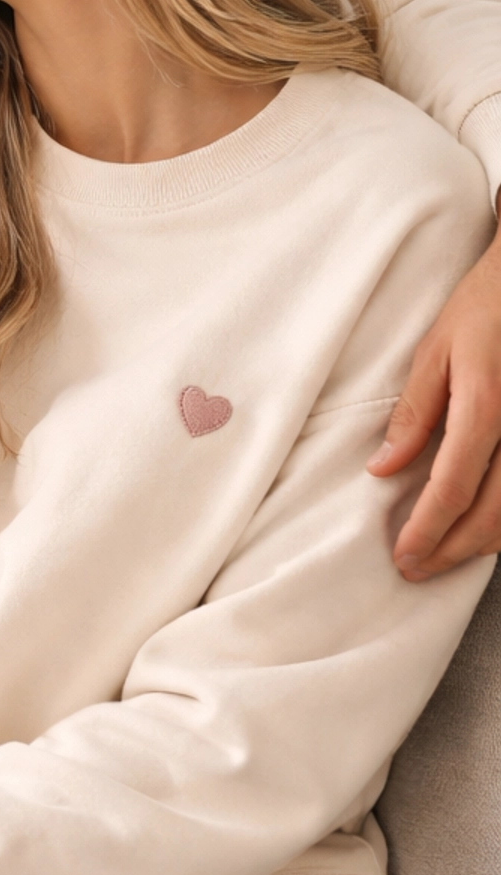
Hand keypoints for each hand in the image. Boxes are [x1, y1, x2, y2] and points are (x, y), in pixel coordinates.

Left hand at [370, 224, 500, 579]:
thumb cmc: (487, 306)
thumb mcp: (437, 350)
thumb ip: (414, 412)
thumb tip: (384, 469)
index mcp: (486, 405)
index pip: (452, 487)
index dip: (426, 530)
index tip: (403, 556)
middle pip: (491, 513)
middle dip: (451, 550)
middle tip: (416, 567)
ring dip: (482, 544)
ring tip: (445, 555)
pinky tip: (484, 530)